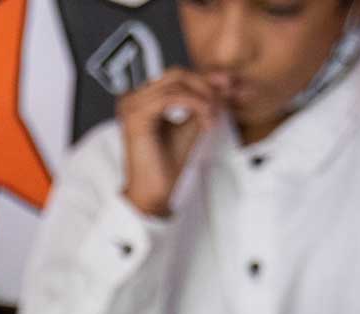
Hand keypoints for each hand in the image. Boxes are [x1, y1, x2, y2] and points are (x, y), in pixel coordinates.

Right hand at [117, 69, 229, 218]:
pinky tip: (205, 120)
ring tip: (213, 116)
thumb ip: (203, 102)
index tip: (228, 86)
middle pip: (175, 74)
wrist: (155, 192)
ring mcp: (131, 106)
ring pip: (175, 83)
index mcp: (141, 99)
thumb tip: (223, 80)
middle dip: (205, 85)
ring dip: (202, 97)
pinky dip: (195, 105)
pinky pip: (172, 97)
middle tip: (224, 99)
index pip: (175, 76)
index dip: (204, 78)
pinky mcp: (136, 117)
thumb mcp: (191, 124)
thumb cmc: (168, 164)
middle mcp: (132, 98)